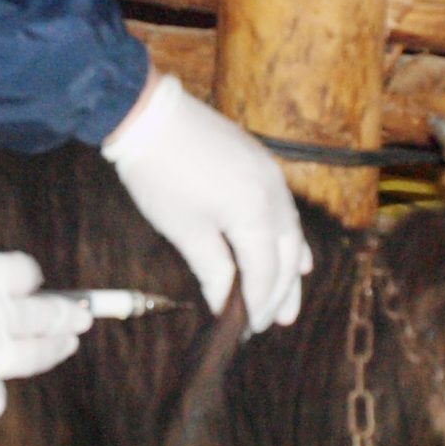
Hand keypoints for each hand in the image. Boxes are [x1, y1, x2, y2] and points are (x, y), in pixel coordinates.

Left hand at [102, 74, 310, 333]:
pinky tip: (295, 254)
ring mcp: (272, 175)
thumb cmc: (161, 174)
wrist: (149, 116)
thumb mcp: (186, 230)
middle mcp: (274, 194)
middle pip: (287, 256)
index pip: (265, 272)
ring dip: (290, 269)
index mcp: (254, 213)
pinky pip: (285, 210)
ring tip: (289, 300)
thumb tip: (223, 303)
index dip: (258, 304)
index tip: (248, 329)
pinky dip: (288, 238)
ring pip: (291, 233)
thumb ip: (213, 270)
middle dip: (281, 292)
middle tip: (276, 323)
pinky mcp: (263, 164)